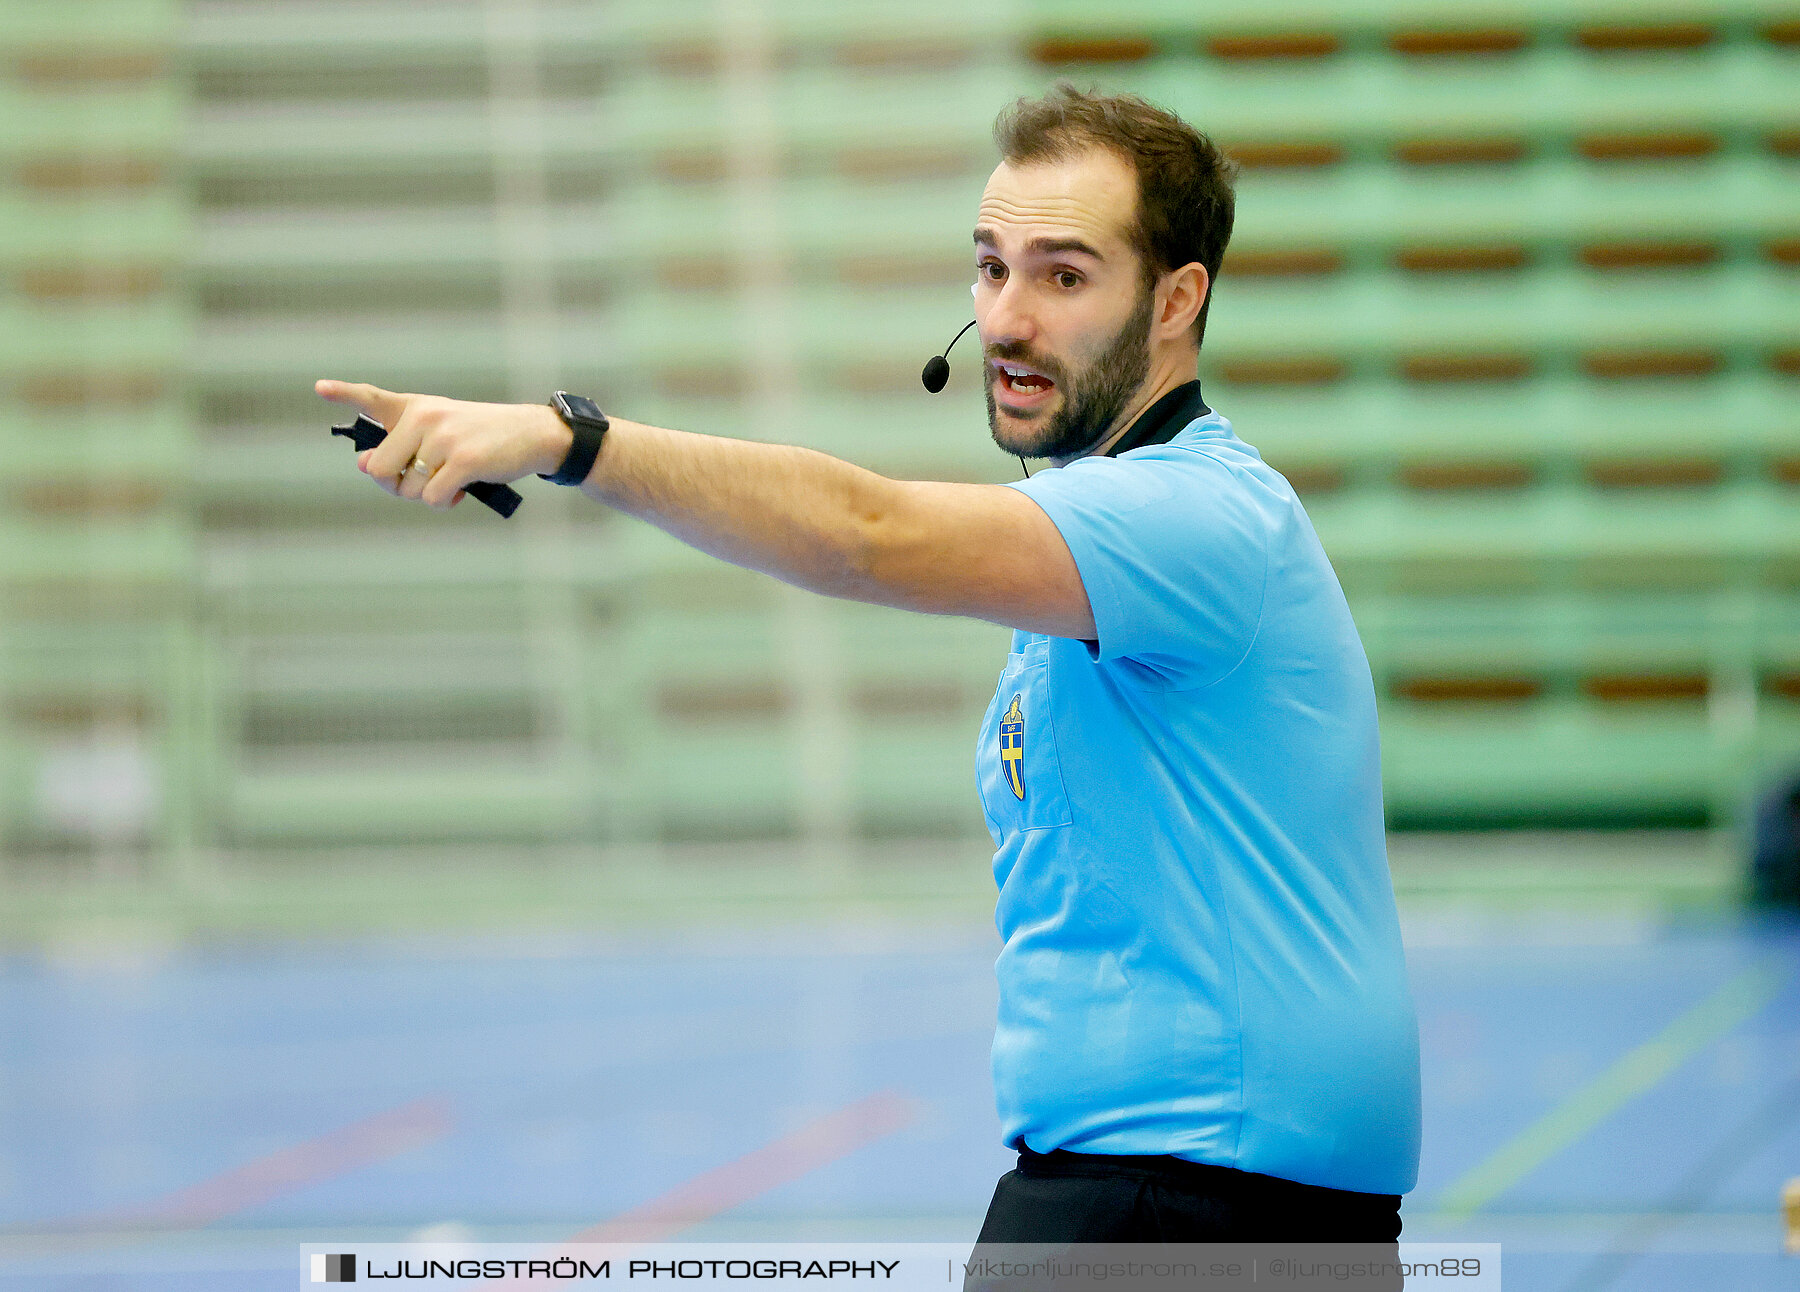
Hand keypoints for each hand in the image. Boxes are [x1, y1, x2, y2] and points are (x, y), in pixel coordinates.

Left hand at [314, 380, 572, 510]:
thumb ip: (401, 447)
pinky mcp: (464, 460)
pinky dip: (446, 503)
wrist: (532, 434)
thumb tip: (363, 465)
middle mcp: (424, 417)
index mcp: (415, 407)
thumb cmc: (483, 437)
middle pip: (379, 469)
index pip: (372, 398)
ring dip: (427, 497)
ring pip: (409, 489)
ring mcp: (443, 438)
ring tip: (453, 482)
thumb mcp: (441, 432)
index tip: (319, 387)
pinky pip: (433, 498)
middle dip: (396, 486)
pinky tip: (463, 490)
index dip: (344, 393)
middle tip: (422, 483)